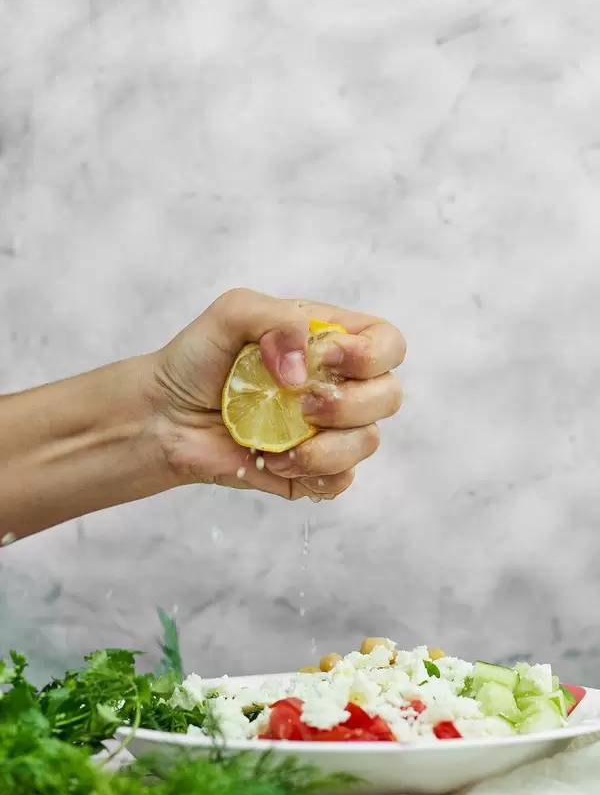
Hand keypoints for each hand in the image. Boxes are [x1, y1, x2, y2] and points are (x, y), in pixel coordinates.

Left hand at [149, 288, 405, 501]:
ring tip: (281, 444)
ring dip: (327, 447)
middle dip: (350, 404)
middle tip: (302, 405)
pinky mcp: (311, 470)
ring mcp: (327, 431)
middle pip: (389, 396)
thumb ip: (277, 318)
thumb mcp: (233, 313)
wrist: (163, 415)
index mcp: (330, 342)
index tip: (324, 358)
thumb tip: (304, 369)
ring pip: (368, 443)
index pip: (387, 344)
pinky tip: (277, 462)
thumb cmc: (197, 359)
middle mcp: (337, 385)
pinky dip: (314, 475)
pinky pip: (341, 481)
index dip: (371, 354)